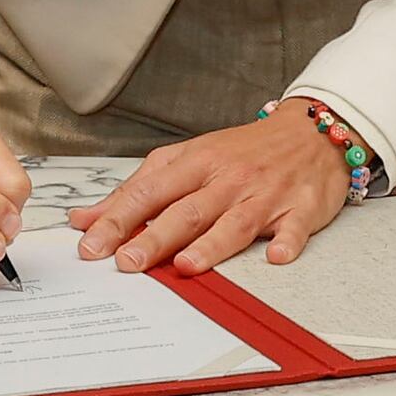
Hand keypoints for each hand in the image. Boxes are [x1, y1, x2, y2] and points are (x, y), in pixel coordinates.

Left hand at [73, 109, 348, 274]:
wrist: (311, 130)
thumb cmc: (243, 150)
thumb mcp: (188, 159)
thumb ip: (138, 190)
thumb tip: (85, 219)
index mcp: (197, 162)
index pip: (150, 192)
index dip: (119, 219)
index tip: (92, 245)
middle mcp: (229, 177)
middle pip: (188, 210)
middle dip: (156, 236)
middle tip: (127, 263)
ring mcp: (266, 193)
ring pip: (235, 221)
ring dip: (212, 244)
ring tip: (186, 265)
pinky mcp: (302, 207)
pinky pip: (295, 226)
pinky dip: (287, 240)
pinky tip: (276, 256)